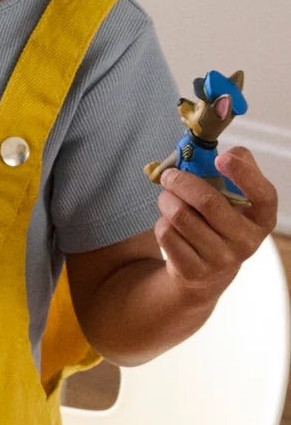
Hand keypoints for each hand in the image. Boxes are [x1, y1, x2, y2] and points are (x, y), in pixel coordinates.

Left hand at [155, 147, 277, 298]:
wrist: (208, 272)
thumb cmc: (221, 222)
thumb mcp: (236, 200)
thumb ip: (239, 170)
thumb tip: (232, 152)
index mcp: (262, 219)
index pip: (263, 196)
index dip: (244, 174)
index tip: (221, 157)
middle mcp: (247, 242)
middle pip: (208, 202)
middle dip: (181, 181)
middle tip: (169, 175)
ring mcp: (221, 259)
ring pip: (181, 217)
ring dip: (166, 200)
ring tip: (166, 197)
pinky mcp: (193, 271)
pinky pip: (167, 234)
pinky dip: (162, 222)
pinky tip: (168, 223)